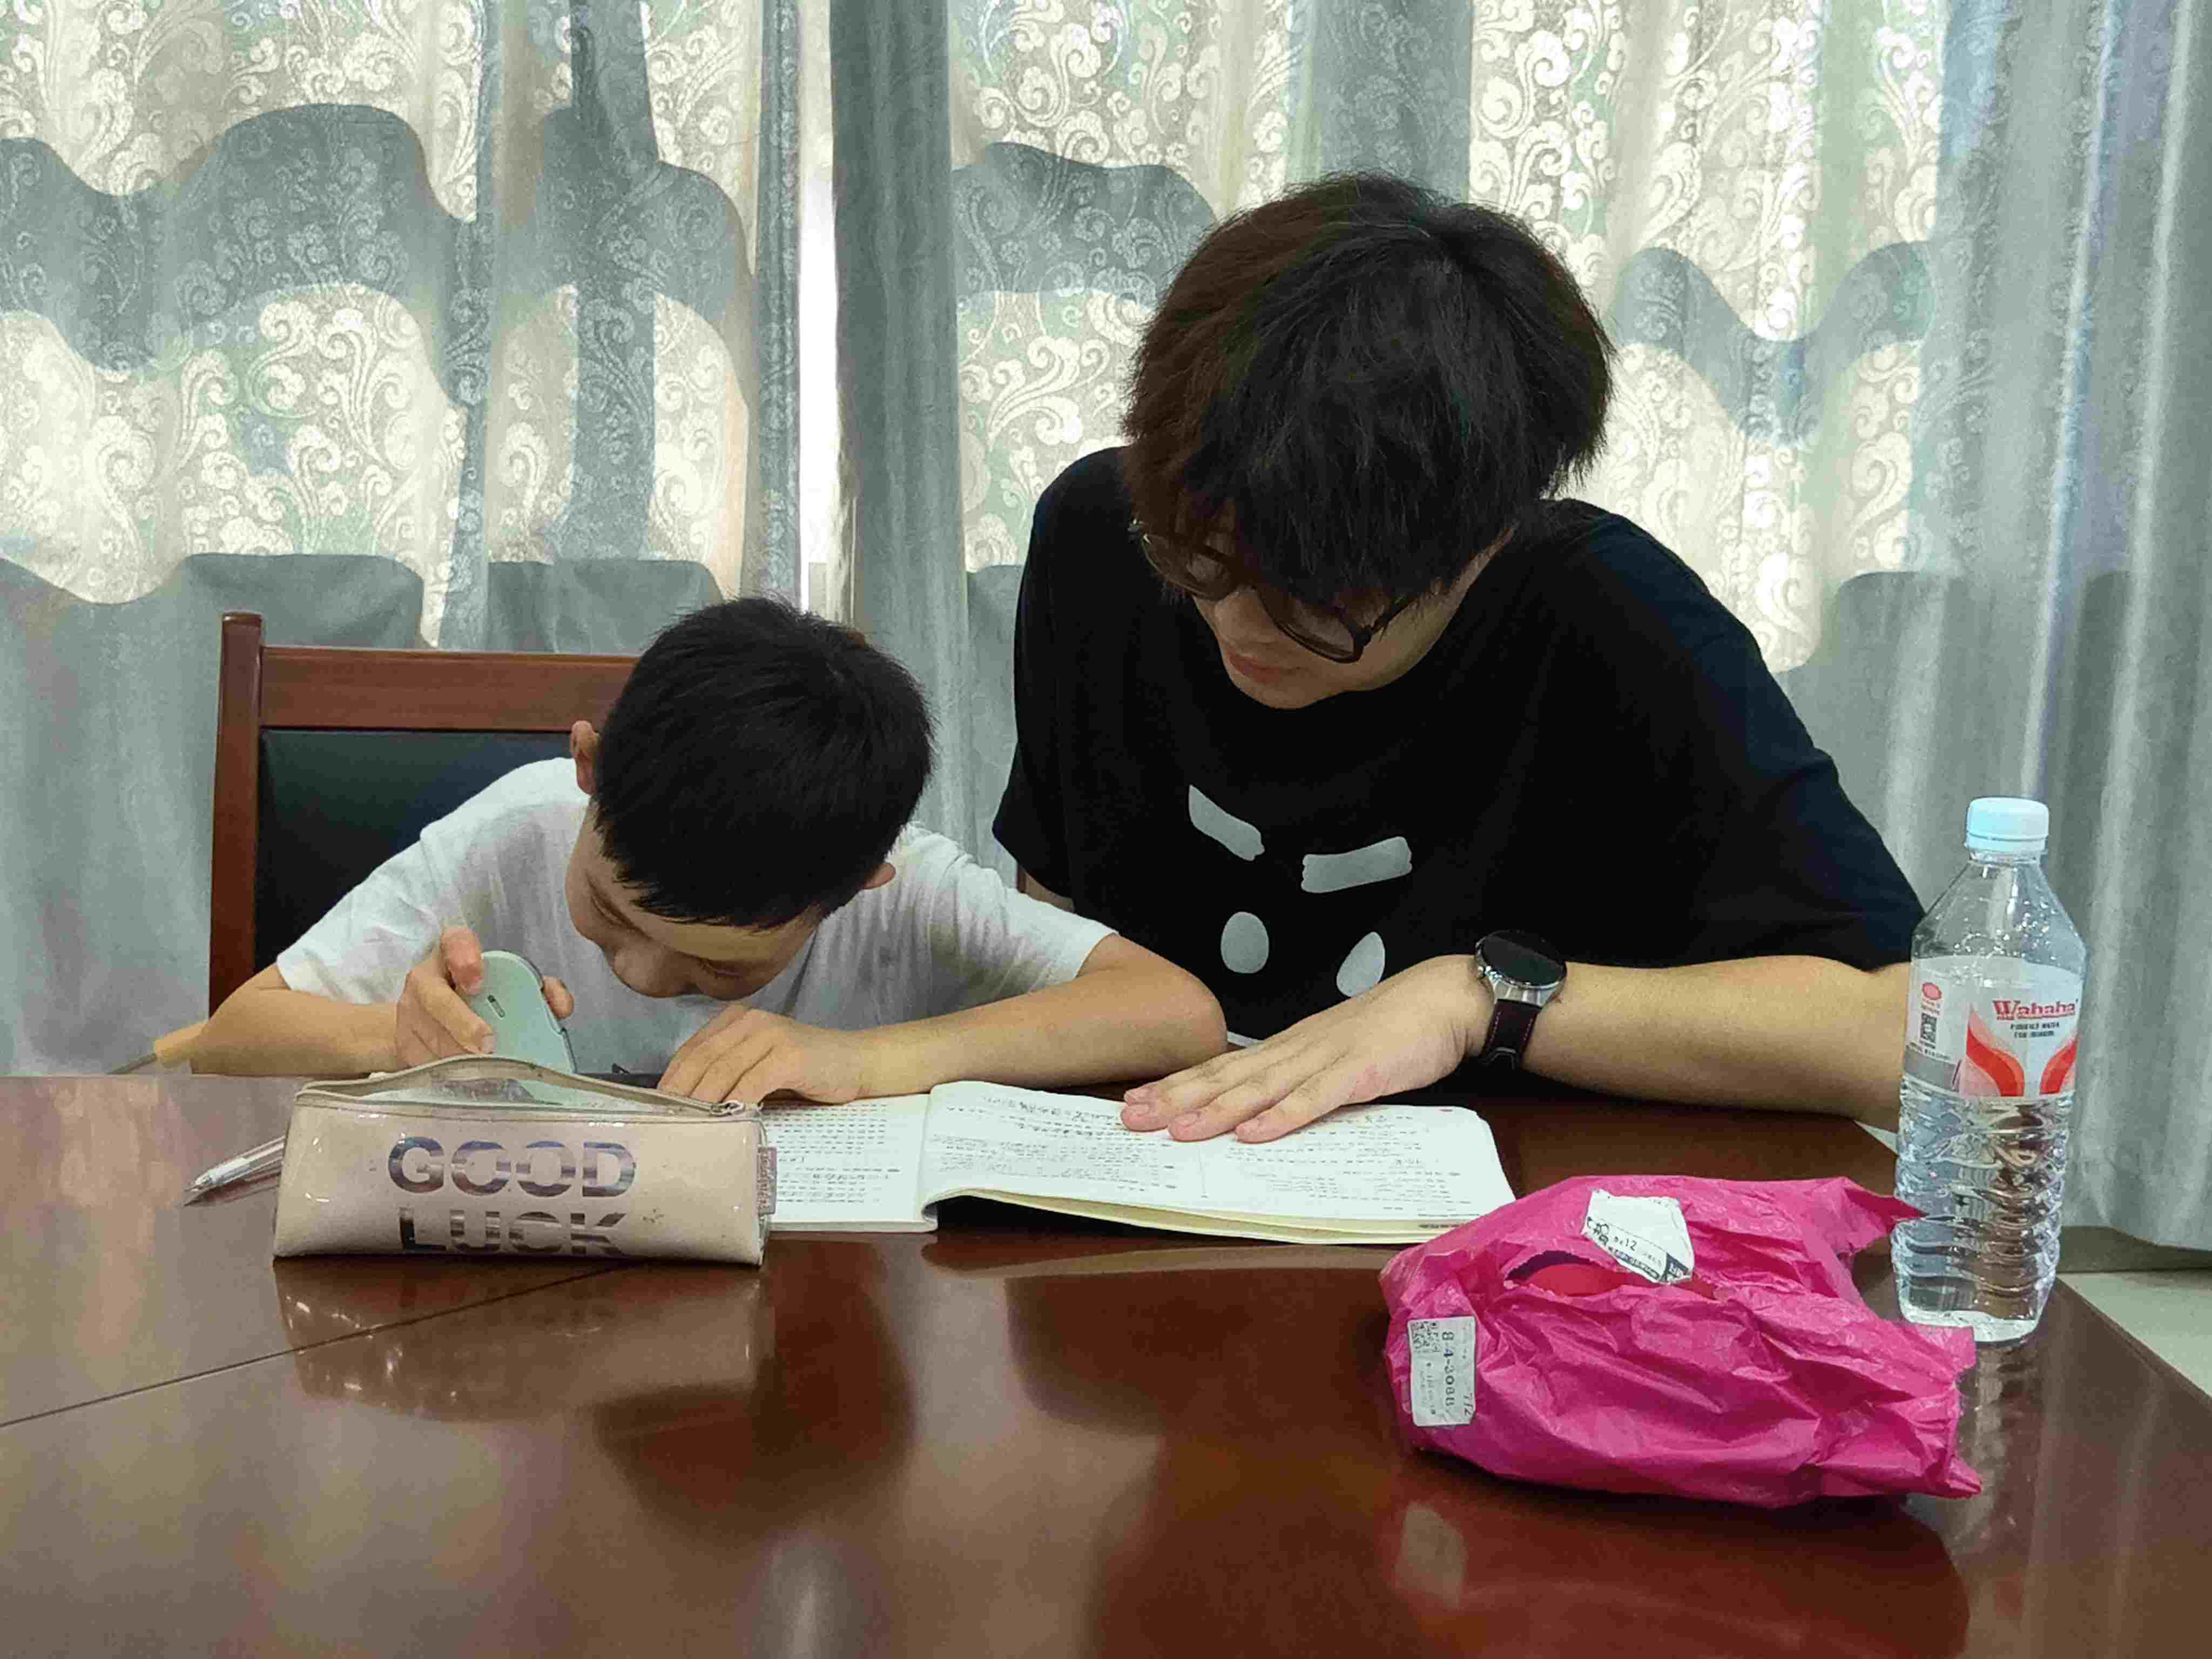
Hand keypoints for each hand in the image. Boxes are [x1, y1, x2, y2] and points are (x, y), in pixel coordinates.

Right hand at [394, 926, 573, 1066]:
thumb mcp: (505, 985)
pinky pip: (425, 1059)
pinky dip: (449, 1071)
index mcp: (453, 953)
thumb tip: (560, 1006)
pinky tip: (469, 1077)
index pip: (454, 942)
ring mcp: (409, 1010)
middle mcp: (426, 977)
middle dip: (463, 1024)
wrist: (426, 1021)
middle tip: (487, 1044)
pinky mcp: (403, 1041)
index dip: (465, 959)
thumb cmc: (475, 997)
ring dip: (459, 1055)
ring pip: (431, 1035)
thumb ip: (536, 989)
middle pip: (436, 999)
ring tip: (484, 1068)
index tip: (479, 983)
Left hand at [659, 1007, 872, 1104]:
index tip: (655, 1109)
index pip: (691, 1050)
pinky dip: (735, 1103)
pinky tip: (726, 1121)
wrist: (855, 1063)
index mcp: (736, 1020)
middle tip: (664, 1124)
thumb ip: (729, 1075)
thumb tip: (688, 1107)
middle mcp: (750, 1021)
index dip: (671, 1080)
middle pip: (702, 1059)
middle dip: (680, 1094)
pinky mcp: (789, 1054)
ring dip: (702, 1102)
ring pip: (722, 1069)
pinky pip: (752, 1082)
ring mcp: (771, 1034)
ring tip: (688, 1127)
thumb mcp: (759, 1066)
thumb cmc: (805, 1071)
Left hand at [1119, 955, 1490, 1142]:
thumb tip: (1262, 1108)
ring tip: (1176, 1130)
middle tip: (1130, 1118)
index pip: (1221, 1069)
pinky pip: (1316, 1099)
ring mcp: (1326, 1059)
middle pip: (1227, 1078)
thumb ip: (1300, 1078)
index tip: (1135, 1102)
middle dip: (1176, 1099)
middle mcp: (1296, 1050)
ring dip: (1216, 1111)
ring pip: (1261, 1089)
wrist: (1444, 999)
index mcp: (1289, 1047)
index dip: (1177, 1085)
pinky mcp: (1360, 1072)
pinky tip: (1254, 1133)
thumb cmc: (1392, 1030)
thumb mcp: (1335, 1054)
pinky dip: (1282, 1116)